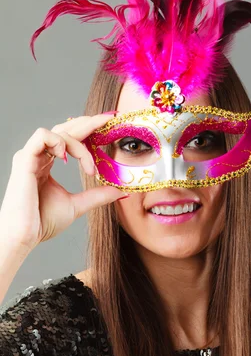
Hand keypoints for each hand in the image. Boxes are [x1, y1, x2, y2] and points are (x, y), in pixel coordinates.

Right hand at [0, 113, 125, 252]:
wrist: (25, 236)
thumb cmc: (42, 222)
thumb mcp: (77, 205)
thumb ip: (97, 195)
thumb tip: (120, 191)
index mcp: (47, 164)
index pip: (70, 138)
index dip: (89, 128)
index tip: (109, 125)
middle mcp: (38, 156)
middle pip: (65, 128)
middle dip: (89, 122)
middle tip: (109, 120)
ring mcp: (30, 156)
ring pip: (58, 132)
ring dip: (79, 145)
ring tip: (90, 167)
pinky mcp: (24, 160)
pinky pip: (42, 136)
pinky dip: (59, 142)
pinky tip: (67, 158)